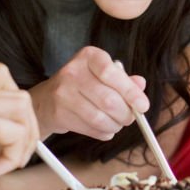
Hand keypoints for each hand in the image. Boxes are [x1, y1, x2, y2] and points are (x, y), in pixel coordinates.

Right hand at [0, 63, 38, 189]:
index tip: (12, 135)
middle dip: (28, 127)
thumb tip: (26, 118)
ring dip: (24, 142)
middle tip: (15, 155)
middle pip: (20, 94)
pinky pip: (17, 132)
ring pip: (23, 109)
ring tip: (5, 165)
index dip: (17, 106)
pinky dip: (13, 157)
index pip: (1, 76)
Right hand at [29, 46, 148, 140]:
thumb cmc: (82, 85)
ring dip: (115, 125)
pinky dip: (103, 132)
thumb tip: (140, 84)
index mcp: (88, 56)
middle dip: (126, 114)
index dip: (130, 91)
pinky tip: (104, 128)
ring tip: (117, 123)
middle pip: (108, 100)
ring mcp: (63, 93)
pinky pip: (90, 129)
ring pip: (99, 118)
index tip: (143, 105)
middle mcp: (72, 71)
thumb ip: (123, 79)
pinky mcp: (59, 114)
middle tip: (130, 118)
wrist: (46, 100)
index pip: (110, 72)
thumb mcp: (102, 74)